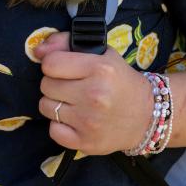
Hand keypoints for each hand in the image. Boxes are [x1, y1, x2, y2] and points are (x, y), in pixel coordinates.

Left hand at [33, 32, 152, 154]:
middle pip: (46, 85)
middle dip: (54, 83)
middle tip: (71, 85)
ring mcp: (89, 121)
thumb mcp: (101, 53)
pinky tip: (73, 119)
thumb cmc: (120, 79)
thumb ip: (66, 43)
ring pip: (45, 106)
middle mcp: (94, 95)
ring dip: (54, 103)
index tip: (63, 67)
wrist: (147, 116)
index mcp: (99, 68)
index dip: (53, 64)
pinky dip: (59, 125)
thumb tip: (37, 51)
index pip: (50, 63)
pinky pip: (53, 130)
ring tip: (72, 101)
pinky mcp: (86, 143)